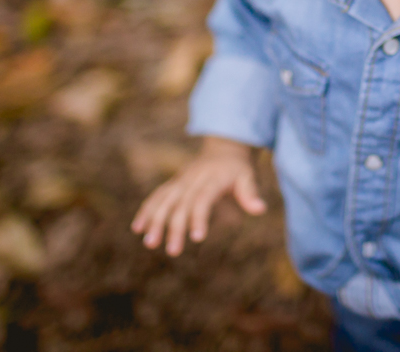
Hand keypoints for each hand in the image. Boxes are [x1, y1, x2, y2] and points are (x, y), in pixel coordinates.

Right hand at [131, 136, 266, 255]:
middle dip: (175, 228)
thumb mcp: (248, 176)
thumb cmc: (237, 168)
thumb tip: (260, 209)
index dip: (199, 217)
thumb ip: (250, 193)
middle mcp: (193, 179)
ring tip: (150, 243)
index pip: (203, 199)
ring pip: (164, 200)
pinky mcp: (173, 184)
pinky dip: (147, 211)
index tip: (197, 237)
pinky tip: (138, 228)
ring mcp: (180, 181)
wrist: (223, 148)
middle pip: (181, 204)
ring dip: (155, 221)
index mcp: (212, 179)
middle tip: (173, 251)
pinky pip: (157, 196)